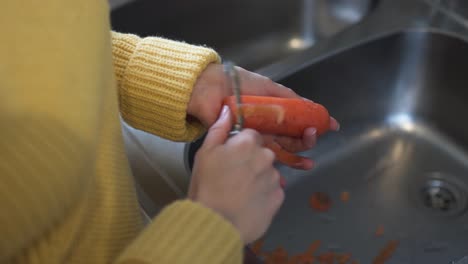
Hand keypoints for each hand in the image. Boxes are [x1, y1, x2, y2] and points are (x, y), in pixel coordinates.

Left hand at [188, 63, 338, 169]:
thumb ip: (287, 97)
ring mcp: (254, 139)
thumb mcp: (267, 87)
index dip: (313, 125)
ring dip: (295, 160)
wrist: (210, 89)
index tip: (331, 126)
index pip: (297, 122)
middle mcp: (266, 128)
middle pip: (290, 140)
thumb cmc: (238, 84)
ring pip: (278, 153)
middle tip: (313, 137)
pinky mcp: (242, 147)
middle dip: (306, 142)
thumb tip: (309, 104)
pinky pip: (258, 160)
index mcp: (273, 113)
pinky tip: (283, 178)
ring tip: (308, 163)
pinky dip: (272, 172)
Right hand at [188, 106, 283, 243]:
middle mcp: (266, 157)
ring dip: (258, 179)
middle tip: (233, 177)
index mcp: (248, 143)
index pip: (251, 136)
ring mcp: (275, 178)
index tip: (231, 158)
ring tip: (239, 193)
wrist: (215, 224)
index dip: (240, 147)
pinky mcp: (279, 198)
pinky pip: (274, 191)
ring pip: (269, 173)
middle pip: (263, 154)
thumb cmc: (206, 188)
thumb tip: (227, 110)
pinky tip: (248, 203)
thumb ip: (219, 129)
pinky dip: (264, 195)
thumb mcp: (204, 154)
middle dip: (252, 162)